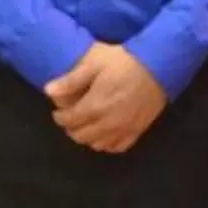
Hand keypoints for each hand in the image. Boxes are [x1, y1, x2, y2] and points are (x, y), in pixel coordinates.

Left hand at [45, 43, 167, 153]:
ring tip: (86, 125)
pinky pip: (117, 147)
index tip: (58, 111)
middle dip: (71, 128)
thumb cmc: (124, 60)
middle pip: (81, 136)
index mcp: (95, 106)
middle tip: (71, 117)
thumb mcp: (95, 62)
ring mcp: (124, 129)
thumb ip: (71, 79)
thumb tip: (48, 91)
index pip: (69, 120)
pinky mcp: (137, 130)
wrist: (159, 65)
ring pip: (98, 144)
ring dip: (88, 137)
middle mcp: (108, 123)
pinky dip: (107, 143)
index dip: (60, 117)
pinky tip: (105, 133)